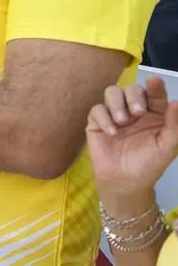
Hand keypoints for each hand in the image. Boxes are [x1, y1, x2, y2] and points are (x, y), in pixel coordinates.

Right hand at [87, 75, 177, 200]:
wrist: (125, 183)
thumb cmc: (149, 165)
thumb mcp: (167, 147)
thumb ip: (174, 125)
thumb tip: (176, 102)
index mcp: (154, 114)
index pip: (154, 94)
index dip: (155, 86)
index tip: (154, 82)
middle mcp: (133, 110)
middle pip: (130, 89)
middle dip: (133, 96)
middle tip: (138, 112)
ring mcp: (114, 115)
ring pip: (111, 93)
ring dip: (116, 103)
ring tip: (122, 121)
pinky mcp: (97, 122)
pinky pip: (96, 110)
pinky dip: (103, 118)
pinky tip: (111, 132)